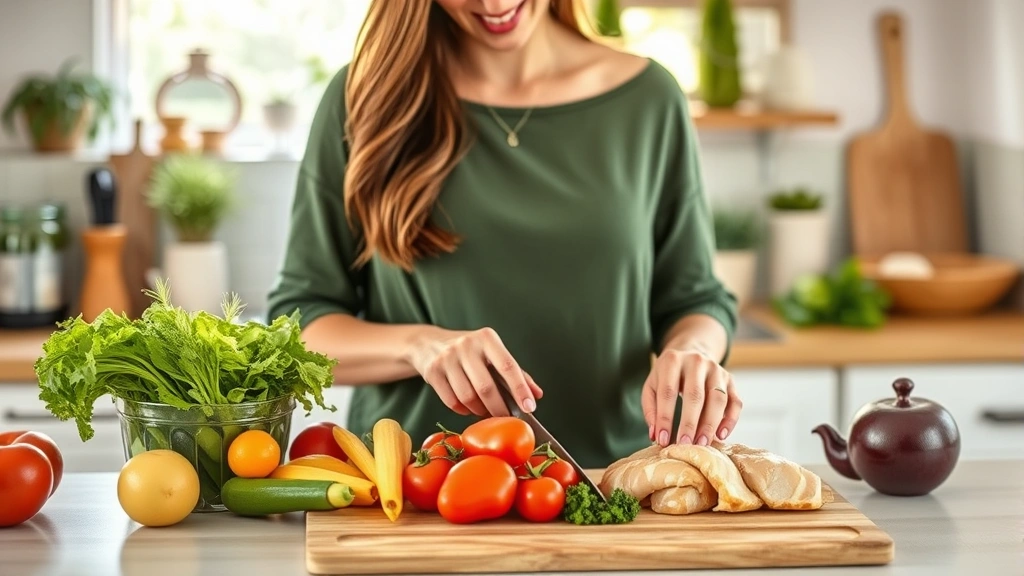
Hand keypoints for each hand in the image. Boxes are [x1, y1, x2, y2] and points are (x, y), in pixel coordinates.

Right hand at [408, 326, 542, 416]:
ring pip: (468, 397)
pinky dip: (464, 410)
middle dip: (499, 408)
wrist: (428, 344)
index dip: (520, 389)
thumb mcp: (493, 353)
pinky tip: (469, 408)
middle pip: (486, 387)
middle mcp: (466, 345)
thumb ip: (516, 373)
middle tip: (505, 417)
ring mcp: (446, 358)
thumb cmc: (470, 351)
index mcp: (487, 338)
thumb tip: (537, 394)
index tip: (530, 407)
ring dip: (480, 411)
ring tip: (486, 411)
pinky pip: (452, 402)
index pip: (508, 366)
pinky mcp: (432, 372)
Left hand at [641, 348, 741, 446]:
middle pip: (695, 395)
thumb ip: (651, 409)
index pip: (668, 392)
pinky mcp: (730, 380)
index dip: (665, 417)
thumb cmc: (667, 376)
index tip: (663, 439)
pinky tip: (720, 435)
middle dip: (690, 423)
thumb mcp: (652, 386)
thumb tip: (656, 435)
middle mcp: (696, 362)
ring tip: (702, 443)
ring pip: (718, 398)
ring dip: (710, 424)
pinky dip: (730, 420)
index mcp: (672, 360)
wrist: (690, 354)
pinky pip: (735, 402)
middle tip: (685, 444)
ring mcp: (716, 370)